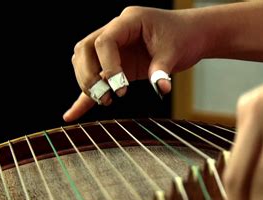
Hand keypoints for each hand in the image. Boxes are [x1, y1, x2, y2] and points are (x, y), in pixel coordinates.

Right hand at [64, 7, 206, 121]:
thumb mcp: (174, 51)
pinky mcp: (116, 65)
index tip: (120, 87)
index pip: (104, 41)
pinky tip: (72, 115)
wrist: (190, 35)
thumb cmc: (182, 36)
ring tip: (104, 100)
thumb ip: (162, 69)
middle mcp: (116, 32)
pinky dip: (85, 97)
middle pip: (85, 50)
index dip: (108, 65)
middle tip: (105, 96)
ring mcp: (114, 48)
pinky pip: (97, 79)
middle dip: (89, 75)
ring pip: (84, 61)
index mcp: (129, 21)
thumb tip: (160, 88)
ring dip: (87, 83)